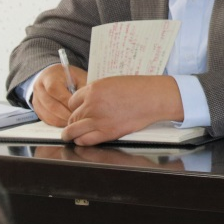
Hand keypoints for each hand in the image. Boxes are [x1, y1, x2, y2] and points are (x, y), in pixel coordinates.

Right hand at [32, 64, 88, 126]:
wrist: (53, 76)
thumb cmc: (69, 76)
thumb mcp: (78, 76)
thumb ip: (82, 86)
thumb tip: (89, 100)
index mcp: (49, 77)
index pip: (54, 90)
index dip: (67, 101)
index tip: (79, 108)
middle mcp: (39, 88)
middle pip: (51, 105)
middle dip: (66, 114)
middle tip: (78, 120)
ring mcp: (36, 99)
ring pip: (48, 114)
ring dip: (62, 120)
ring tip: (74, 123)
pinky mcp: (37, 109)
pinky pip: (46, 119)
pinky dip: (57, 123)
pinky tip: (67, 123)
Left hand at [62, 75, 182, 145]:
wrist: (154, 98)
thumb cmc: (139, 88)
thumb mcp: (113, 82)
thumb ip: (97, 92)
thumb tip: (87, 101)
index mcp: (94, 89)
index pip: (72, 101)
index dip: (74, 108)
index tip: (77, 111)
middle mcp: (92, 104)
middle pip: (71, 117)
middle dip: (72, 121)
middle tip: (74, 124)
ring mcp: (98, 119)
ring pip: (73, 130)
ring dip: (70, 134)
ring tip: (69, 136)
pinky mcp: (107, 132)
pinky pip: (85, 140)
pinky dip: (81, 141)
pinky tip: (82, 140)